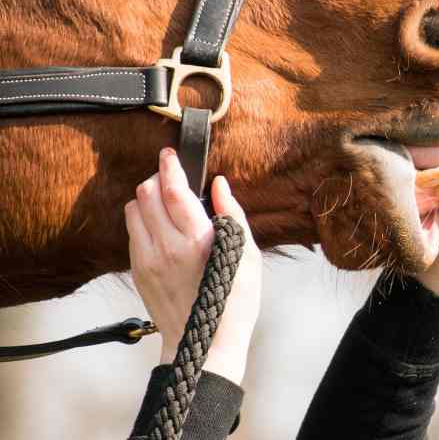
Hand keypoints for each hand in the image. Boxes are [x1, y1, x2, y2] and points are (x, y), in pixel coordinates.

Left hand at [125, 148, 261, 384]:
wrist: (204, 345)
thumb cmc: (235, 301)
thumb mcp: (247, 255)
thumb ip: (232, 215)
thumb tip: (219, 184)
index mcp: (198, 240)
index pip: (174, 189)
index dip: (170, 166)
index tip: (171, 154)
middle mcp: (167, 247)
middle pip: (147, 193)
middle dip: (158, 178)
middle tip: (172, 177)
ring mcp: (148, 260)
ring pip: (133, 209)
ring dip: (147, 198)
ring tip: (165, 201)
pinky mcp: (138, 272)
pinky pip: (132, 232)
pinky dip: (142, 220)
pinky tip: (161, 227)